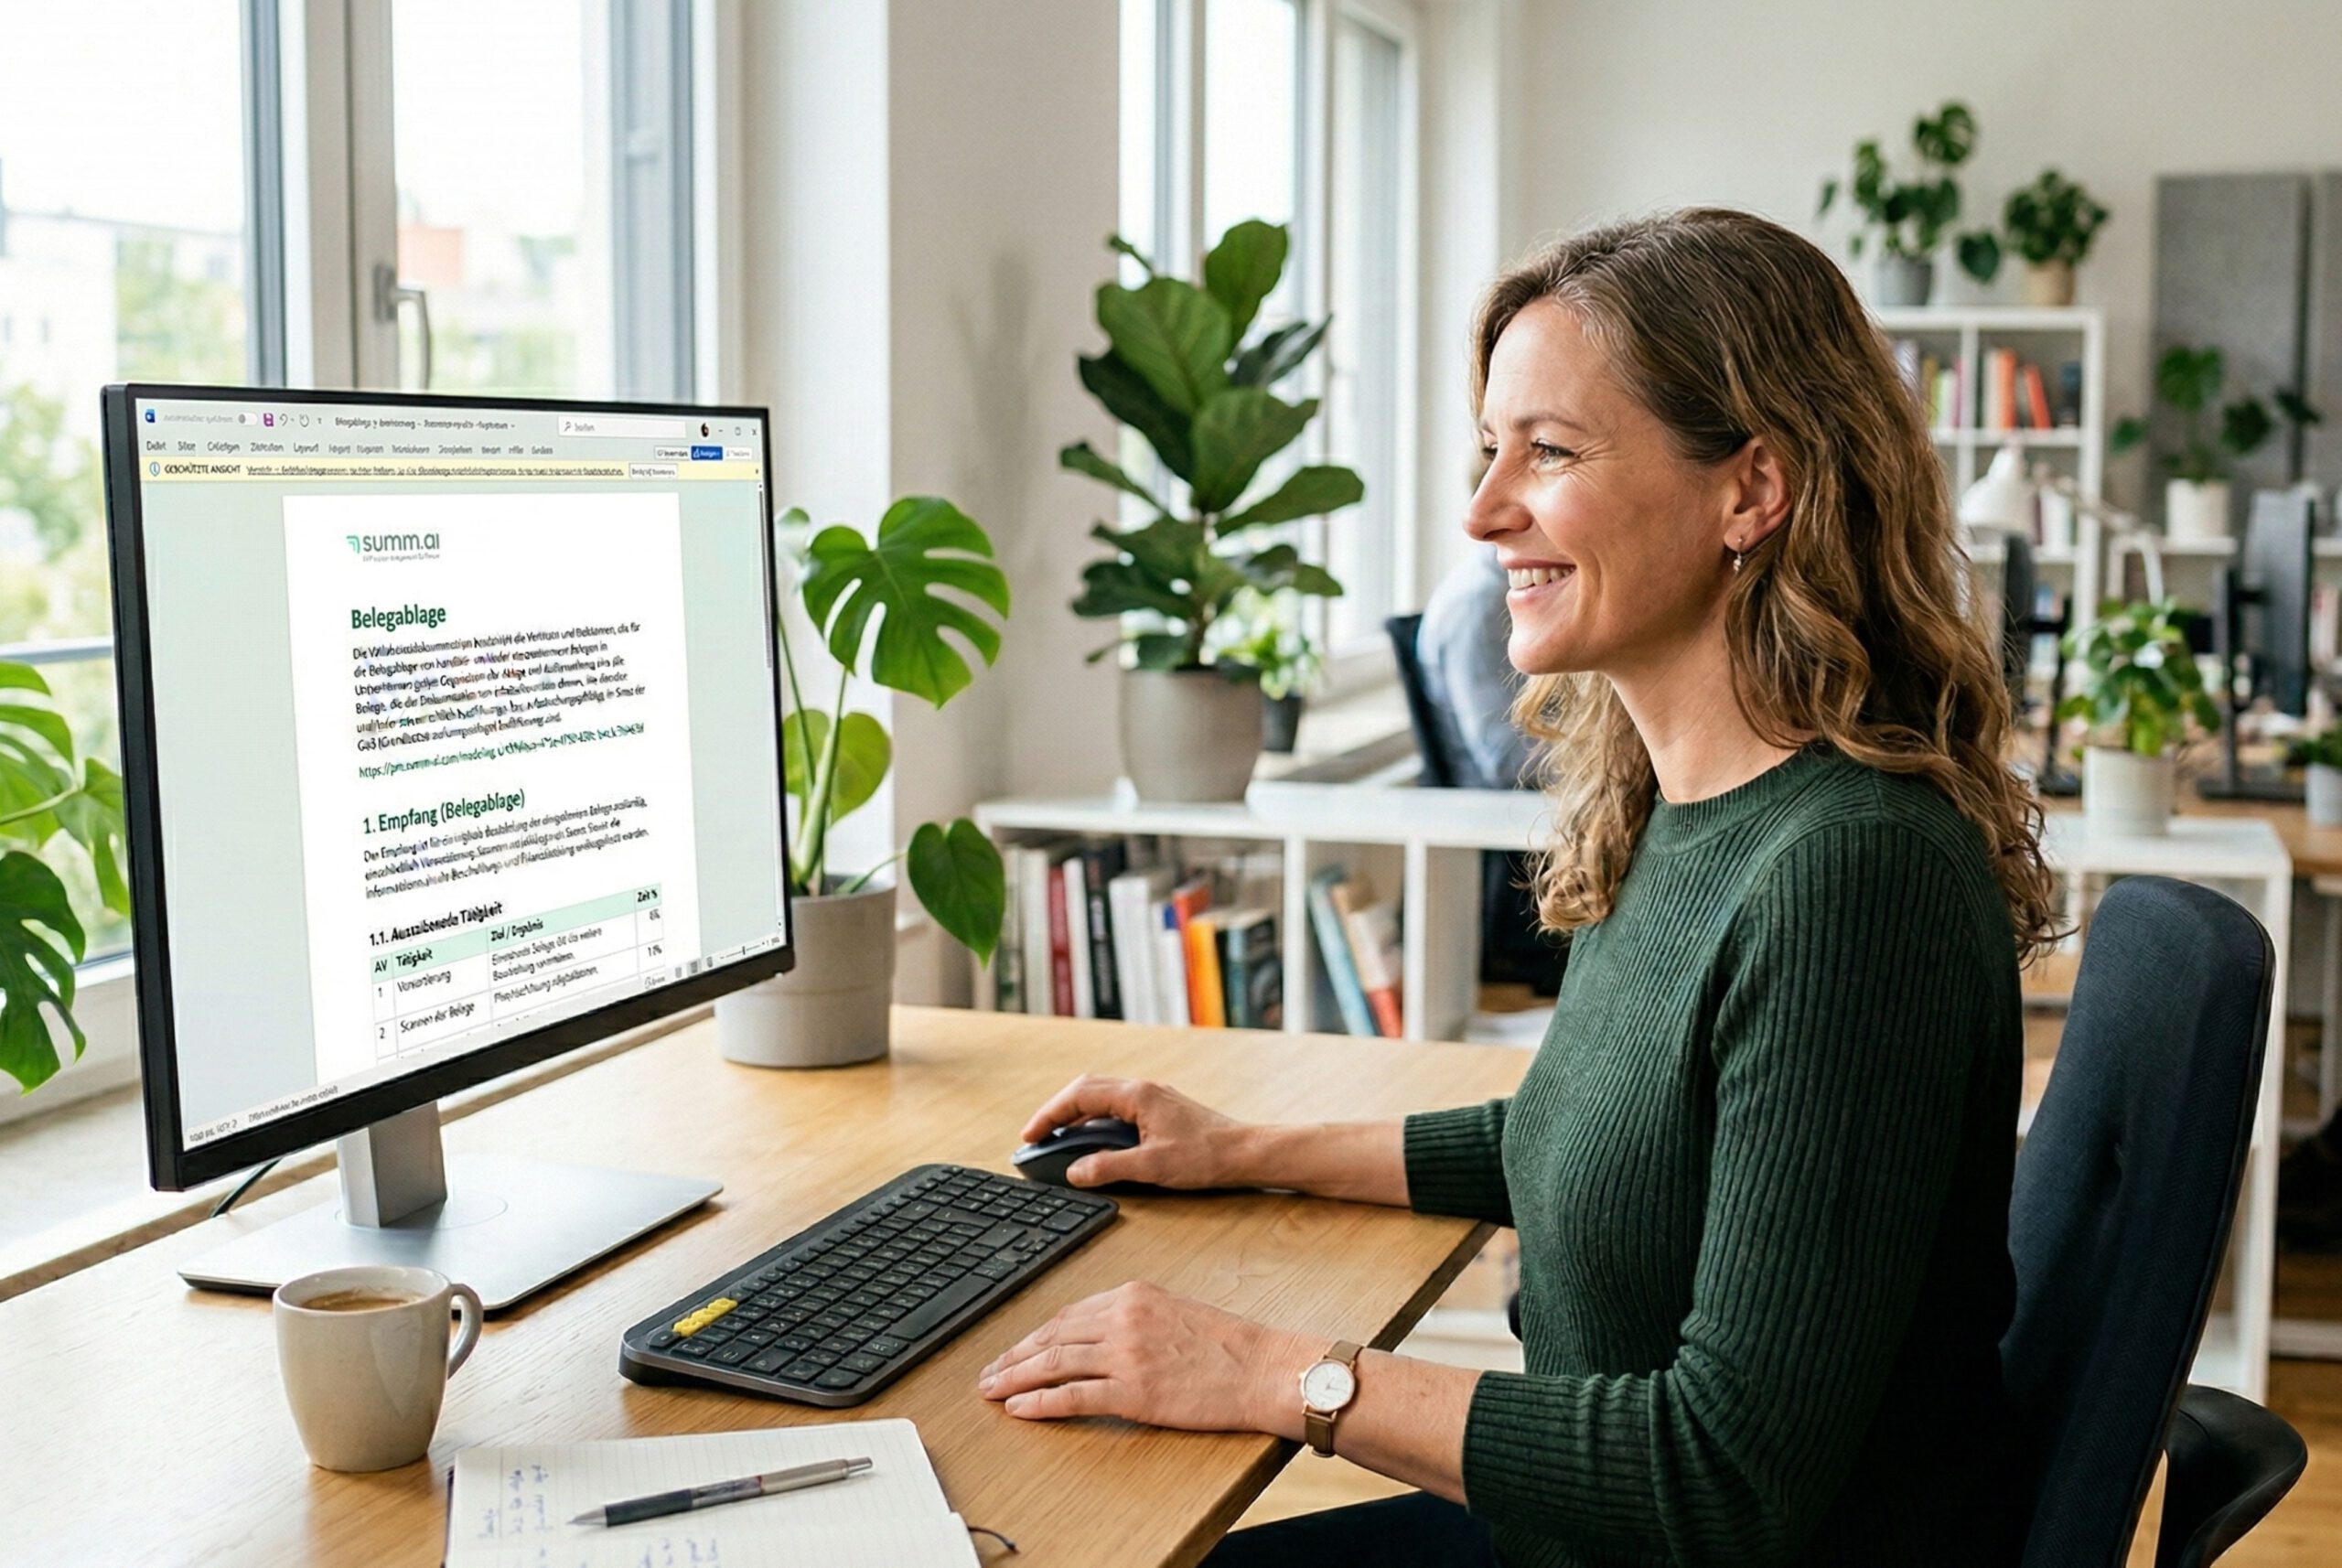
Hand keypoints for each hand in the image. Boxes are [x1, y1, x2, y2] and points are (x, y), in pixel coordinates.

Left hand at [978, 1280, 1311, 1435]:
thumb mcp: (1174, 1310)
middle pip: (1052, 1336)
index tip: (1016, 1349)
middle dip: (1015, 1355)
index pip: (1068, 1314)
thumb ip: (1134, 1316)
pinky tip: (1020, 1407)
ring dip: (1015, 1377)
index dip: (1035, 1335)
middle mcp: (1123, 1318)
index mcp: (1132, 1294)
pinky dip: (1040, 1402)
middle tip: (990, 1372)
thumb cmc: (1227, 1346)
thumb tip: (1096, 1334)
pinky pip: (1073, 1396)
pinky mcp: (1133, 1391)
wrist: (1262, 1368)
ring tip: (992, 1390)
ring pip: (1054, 1363)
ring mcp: (1126, 1354)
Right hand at [1020, 1075, 1248, 1188]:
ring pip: (1101, 1096)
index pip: (1079, 1097)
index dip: (1049, 1115)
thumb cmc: (1206, 1157)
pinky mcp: (1160, 1110)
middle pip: (1086, 1089)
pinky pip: (1117, 1107)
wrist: (1245, 1153)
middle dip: (1056, 1111)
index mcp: (1137, 1096)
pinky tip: (1093, 1141)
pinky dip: (1095, 1120)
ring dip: (1075, 1114)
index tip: (1029, 1136)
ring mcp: (1153, 1098)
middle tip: (1036, 1136)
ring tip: (1057, 1138)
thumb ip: (1109, 1167)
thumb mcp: (1152, 1167)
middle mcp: (1143, 1090)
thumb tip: (1074, 1171)